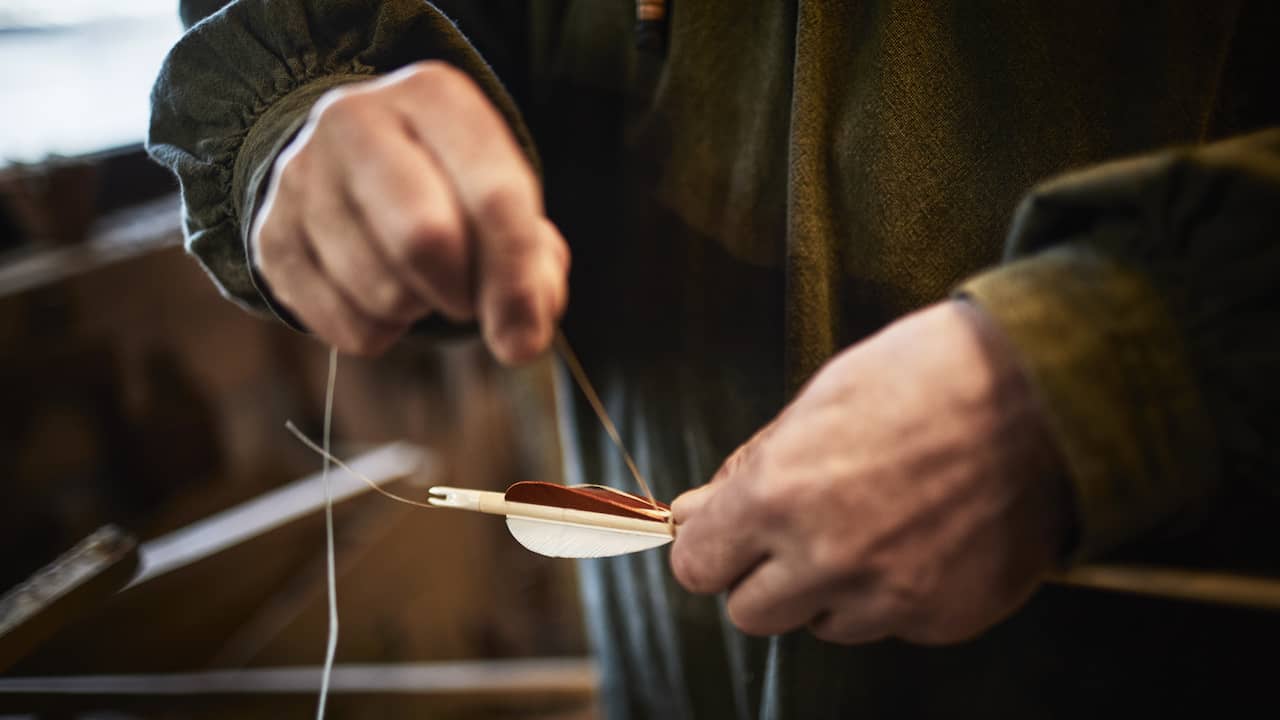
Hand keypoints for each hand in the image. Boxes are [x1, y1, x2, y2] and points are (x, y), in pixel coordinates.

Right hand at [251, 62, 568, 361]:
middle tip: (468, 300)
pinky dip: (379, 331)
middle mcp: (355, 121)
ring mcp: (302, 177)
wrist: (347, 165)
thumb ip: (534, 264)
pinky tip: (380, 293)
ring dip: (418, 310)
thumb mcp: (502, 200)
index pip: (494, 196)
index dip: (517, 278)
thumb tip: (520, 339)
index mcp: (433, 96)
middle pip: (423, 238)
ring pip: (381, 291)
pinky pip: (343, 325)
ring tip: (420, 281)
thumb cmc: (448, 187)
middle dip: (461, 294)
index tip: (525, 336)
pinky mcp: (271, 236)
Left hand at [669, 300, 1072, 644]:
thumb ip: (749, 469)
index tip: (727, 536)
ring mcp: (889, 595)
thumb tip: (695, 511)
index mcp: (779, 496)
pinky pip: (891, 624)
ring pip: (822, 624)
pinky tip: (923, 538)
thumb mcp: (819, 401)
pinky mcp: (944, 617)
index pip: (698, 567)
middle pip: (750, 613)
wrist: (1046, 392)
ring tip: (876, 524)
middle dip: (763, 577)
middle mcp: (826, 558)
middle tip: (799, 533)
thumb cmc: (927, 376)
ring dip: (831, 588)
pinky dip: (895, 592)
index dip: (712, 547)